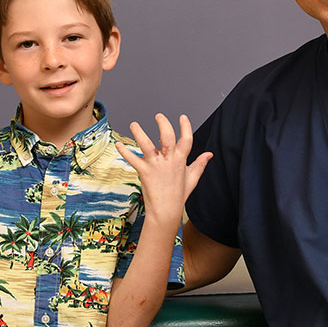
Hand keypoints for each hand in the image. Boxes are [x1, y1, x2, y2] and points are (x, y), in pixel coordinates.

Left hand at [116, 113, 212, 229]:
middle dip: (163, 124)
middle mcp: (169, 160)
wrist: (166, 211)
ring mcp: (156, 165)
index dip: (185, 127)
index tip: (182, 117)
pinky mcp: (145, 172)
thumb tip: (209, 154)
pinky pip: (133, 159)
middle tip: (158, 116)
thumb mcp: (192, 178)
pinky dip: (124, 151)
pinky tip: (118, 144)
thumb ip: (200, 164)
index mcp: (181, 160)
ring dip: (139, 133)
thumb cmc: (179, 194)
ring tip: (134, 124)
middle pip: (167, 137)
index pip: (186, 139)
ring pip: (147, 145)